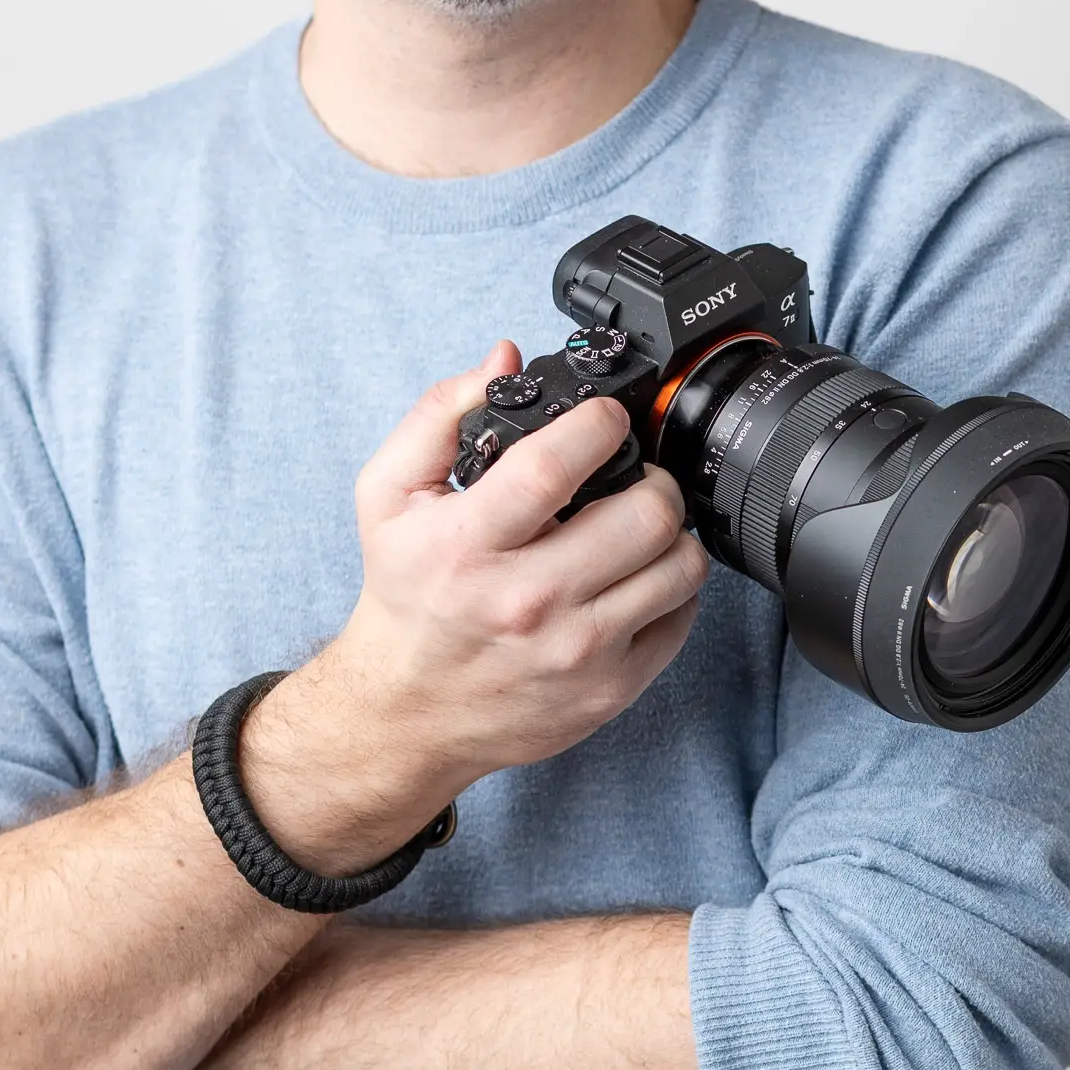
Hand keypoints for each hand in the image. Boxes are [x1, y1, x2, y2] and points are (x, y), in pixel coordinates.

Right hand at [255, 344, 705, 816]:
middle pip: (645, 513)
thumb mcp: (388, 495)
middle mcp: (527, 601)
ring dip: (669, 531)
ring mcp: (576, 652)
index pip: (557, 465)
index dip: (600, 423)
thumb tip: (505, 357)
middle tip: (632, 475)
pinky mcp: (609, 689)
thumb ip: (438, 414)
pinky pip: (681, 618)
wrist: (406, 712)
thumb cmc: (404, 595)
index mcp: (468, 544)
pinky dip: (669, 588)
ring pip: (678, 565)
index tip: (605, 418)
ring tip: (637, 525)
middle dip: (651, 476)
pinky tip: (633, 577)